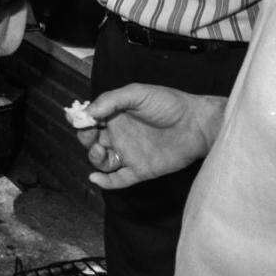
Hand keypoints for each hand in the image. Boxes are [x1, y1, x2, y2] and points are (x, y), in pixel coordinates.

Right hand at [78, 84, 225, 189]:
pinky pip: (118, 179)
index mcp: (115, 114)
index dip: (80, 119)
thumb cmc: (169, 103)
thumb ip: (111, 100)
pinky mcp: (140, 170)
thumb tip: (88, 111)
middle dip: (85, 138)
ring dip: (94, 158)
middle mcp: (119, 134)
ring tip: (100, 151)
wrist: (198, 124)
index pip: (90, 118)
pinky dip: (105, 182)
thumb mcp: (137, 93)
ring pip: (102, 161)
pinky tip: (96, 178)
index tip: (77, 118)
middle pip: (91, 141)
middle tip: (90, 134)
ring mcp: (129, 153)